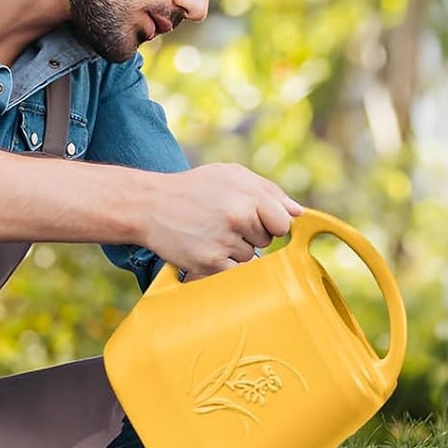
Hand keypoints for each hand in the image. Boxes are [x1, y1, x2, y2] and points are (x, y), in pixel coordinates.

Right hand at [145, 164, 302, 279]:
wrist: (149, 206)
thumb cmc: (193, 189)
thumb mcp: (230, 175)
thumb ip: (268, 191)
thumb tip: (297, 212)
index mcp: (248, 195)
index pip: (283, 222)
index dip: (271, 223)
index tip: (256, 220)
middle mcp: (238, 217)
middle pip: (266, 241)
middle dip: (251, 235)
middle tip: (223, 223)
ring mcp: (225, 242)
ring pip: (250, 257)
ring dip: (235, 251)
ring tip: (211, 234)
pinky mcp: (210, 263)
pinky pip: (235, 272)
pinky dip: (225, 266)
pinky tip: (208, 249)